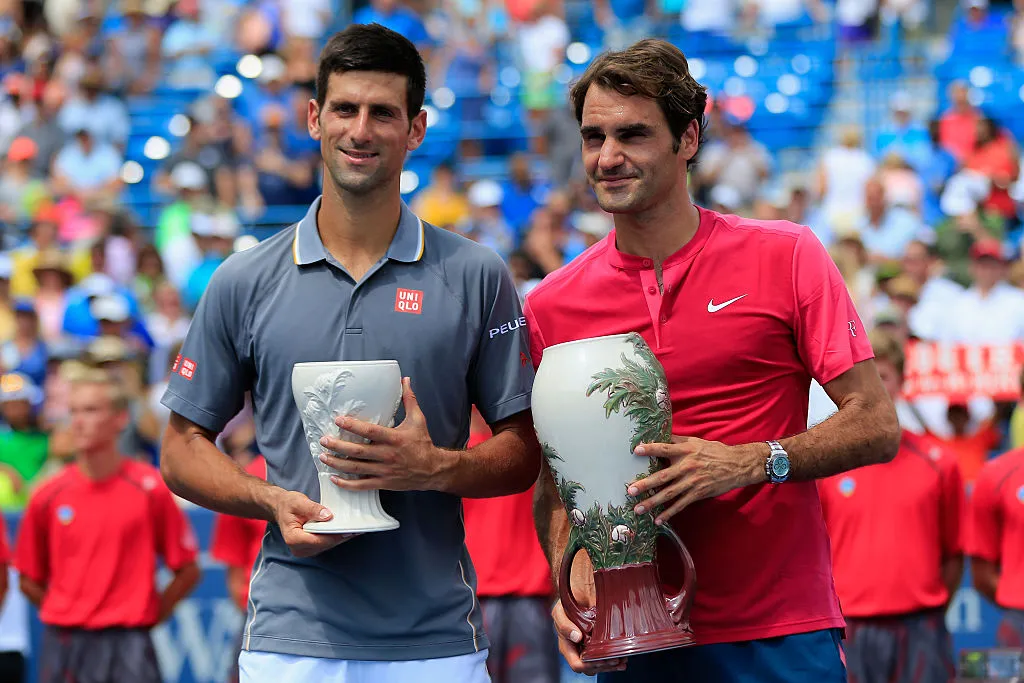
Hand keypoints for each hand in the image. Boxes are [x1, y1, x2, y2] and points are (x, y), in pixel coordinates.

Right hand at [271, 489, 359, 557]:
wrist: (281, 508)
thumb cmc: (288, 504)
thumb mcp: (299, 502)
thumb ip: (313, 509)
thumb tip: (328, 516)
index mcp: (293, 538)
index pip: (318, 540)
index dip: (335, 535)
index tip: (349, 530)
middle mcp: (298, 548)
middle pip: (325, 544)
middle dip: (340, 536)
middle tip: (357, 528)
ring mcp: (304, 550)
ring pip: (327, 546)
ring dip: (340, 537)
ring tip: (355, 528)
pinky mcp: (310, 548)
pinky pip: (326, 544)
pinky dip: (335, 537)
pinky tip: (345, 530)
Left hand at [317, 377, 450, 492]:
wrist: (433, 469)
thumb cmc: (423, 443)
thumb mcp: (418, 419)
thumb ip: (409, 399)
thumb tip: (405, 380)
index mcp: (394, 438)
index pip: (370, 431)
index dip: (353, 426)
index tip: (338, 420)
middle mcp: (387, 455)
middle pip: (358, 451)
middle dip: (338, 446)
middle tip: (323, 440)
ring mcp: (384, 471)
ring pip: (356, 468)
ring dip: (337, 463)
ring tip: (323, 457)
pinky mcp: (383, 482)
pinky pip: (362, 485)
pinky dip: (347, 484)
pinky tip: (334, 478)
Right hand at [554, 552, 626, 674]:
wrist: (576, 593)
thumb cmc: (567, 603)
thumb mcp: (560, 610)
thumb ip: (564, 624)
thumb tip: (576, 637)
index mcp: (566, 644)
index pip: (577, 664)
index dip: (589, 664)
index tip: (600, 655)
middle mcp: (576, 650)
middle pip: (590, 669)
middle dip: (603, 665)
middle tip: (616, 658)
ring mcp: (587, 649)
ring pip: (598, 666)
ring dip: (610, 665)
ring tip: (622, 659)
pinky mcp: (596, 646)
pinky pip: (604, 660)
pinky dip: (614, 662)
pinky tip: (623, 659)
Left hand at [627, 437, 764, 524]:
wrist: (737, 465)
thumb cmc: (714, 451)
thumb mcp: (697, 442)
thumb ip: (678, 441)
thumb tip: (660, 434)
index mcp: (686, 451)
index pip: (665, 449)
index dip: (651, 449)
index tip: (636, 450)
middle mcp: (687, 467)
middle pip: (663, 476)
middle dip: (645, 484)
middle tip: (630, 490)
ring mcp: (692, 482)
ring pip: (669, 494)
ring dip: (652, 502)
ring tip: (638, 509)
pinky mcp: (698, 494)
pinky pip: (681, 505)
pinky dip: (669, 513)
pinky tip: (658, 520)